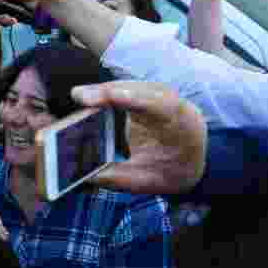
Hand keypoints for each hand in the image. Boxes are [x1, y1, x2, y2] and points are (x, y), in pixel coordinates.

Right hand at [71, 82, 206, 194]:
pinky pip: (124, 90)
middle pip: (141, 89)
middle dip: (110, 91)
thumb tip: (86, 175)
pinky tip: (87, 97)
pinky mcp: (143, 96)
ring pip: (130, 86)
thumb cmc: (169, 171)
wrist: (188, 162)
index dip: (135, 98)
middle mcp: (172, 103)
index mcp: (183, 124)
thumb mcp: (146, 181)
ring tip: (79, 95)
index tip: (111, 96)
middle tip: (79, 95)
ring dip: (103, 91)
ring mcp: (158, 97)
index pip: (160, 105)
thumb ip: (117, 178)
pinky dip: (104, 94)